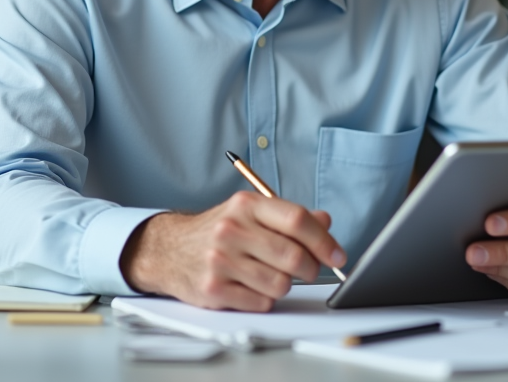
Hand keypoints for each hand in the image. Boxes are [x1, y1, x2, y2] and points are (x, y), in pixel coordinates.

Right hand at [119, 191, 346, 311]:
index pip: (297, 220)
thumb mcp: (250, 213)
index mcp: (246, 205)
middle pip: (293, 256)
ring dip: (284, 285)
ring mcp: (221, 260)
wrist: (169, 249)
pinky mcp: (213, 289)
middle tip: (310, 270)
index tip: (338, 255)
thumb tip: (326, 222)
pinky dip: (264, 298)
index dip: (324, 241)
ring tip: (270, 275)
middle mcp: (232, 229)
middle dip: (311, 268)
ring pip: (280, 284)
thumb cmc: (218, 230)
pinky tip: (251, 286)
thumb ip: (288, 217)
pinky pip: (261, 302)